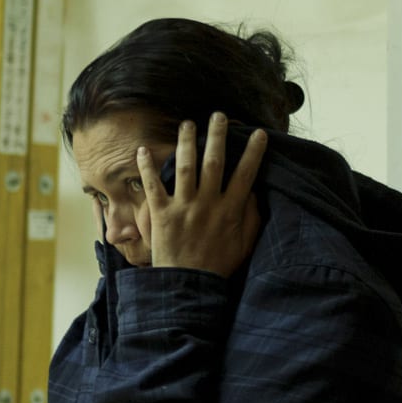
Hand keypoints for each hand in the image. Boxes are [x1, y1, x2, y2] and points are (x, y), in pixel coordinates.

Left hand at [137, 114, 267, 276]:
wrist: (188, 287)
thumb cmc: (219, 265)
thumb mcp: (245, 244)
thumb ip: (252, 217)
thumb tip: (255, 193)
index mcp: (229, 210)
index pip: (245, 174)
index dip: (253, 153)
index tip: (258, 133)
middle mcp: (207, 204)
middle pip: (214, 163)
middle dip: (217, 136)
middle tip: (219, 115)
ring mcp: (183, 207)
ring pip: (185, 168)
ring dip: (186, 143)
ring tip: (187, 124)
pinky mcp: (160, 214)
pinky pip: (153, 186)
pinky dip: (147, 168)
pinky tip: (143, 150)